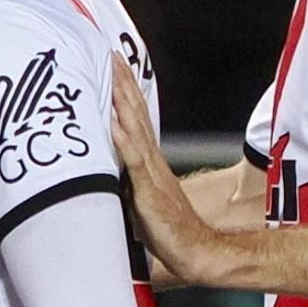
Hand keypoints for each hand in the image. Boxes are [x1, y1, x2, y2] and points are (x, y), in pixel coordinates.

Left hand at [108, 53, 218, 285]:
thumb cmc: (168, 228)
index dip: (126, 90)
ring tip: (114, 77)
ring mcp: (151, 173)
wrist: (195, 251)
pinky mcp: (148, 192)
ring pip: (135, 130)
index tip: (115, 63)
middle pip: (137, 114)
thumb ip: (130, 174)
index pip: (136, 116)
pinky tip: (115, 125)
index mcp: (149, 159)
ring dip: (124, 103)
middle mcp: (152, 160)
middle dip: (124, 84)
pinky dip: (124, 143)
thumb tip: (111, 159)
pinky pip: (135, 164)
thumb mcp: (142, 194)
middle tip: (112, 55)